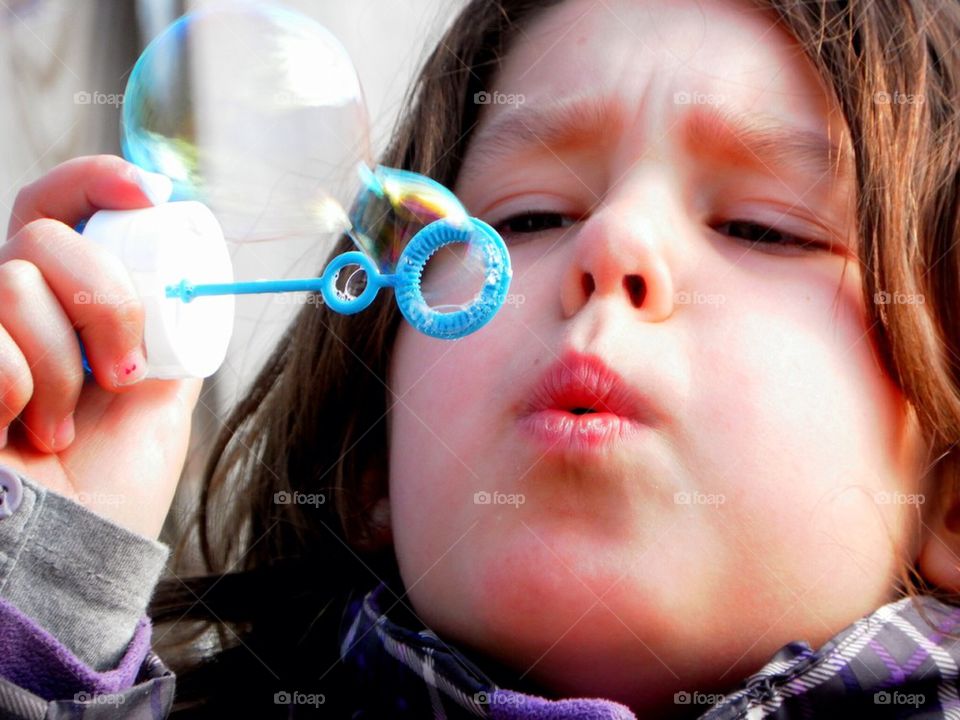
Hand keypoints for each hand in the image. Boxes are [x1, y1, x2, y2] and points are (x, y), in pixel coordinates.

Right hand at [0, 155, 202, 539]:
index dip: (94, 182)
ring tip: (65, 424)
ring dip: (63, 365)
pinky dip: (19, 391)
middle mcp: (7, 308)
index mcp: (61, 305)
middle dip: (105, 300)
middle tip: (124, 371)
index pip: (56, 211)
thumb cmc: (116, 485)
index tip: (151, 193)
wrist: (80, 553)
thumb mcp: (163, 395)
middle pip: (40, 234)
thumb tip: (193, 279)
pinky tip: (22, 434)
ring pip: (13, 281)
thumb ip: (167, 334)